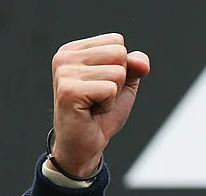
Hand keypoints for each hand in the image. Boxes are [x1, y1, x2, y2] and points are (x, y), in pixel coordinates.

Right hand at [50, 33, 149, 177]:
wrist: (85, 144)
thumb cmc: (101, 113)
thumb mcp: (124, 84)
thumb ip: (135, 66)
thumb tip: (140, 61)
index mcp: (74, 50)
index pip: (117, 41)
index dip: (121, 68)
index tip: (102, 85)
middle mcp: (65, 56)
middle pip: (119, 53)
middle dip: (118, 81)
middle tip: (100, 97)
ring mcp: (64, 72)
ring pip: (117, 72)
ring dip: (113, 95)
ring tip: (95, 104)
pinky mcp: (69, 90)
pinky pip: (110, 89)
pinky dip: (108, 105)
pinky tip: (91, 111)